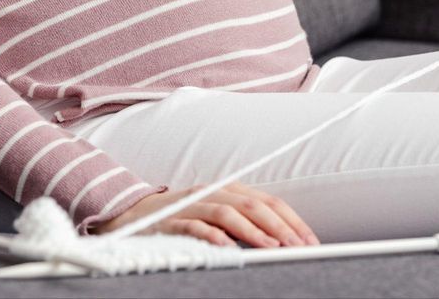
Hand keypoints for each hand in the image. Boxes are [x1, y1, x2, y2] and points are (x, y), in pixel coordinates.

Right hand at [90, 181, 320, 246]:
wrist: (129, 216)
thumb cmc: (180, 219)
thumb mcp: (215, 216)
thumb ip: (243, 222)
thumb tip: (281, 240)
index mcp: (227, 189)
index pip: (266, 200)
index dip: (291, 219)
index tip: (310, 241)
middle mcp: (211, 192)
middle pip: (251, 203)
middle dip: (279, 225)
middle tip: (299, 246)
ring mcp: (190, 205)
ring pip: (227, 212)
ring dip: (253, 231)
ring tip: (272, 247)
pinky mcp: (169, 221)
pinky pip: (193, 226)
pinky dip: (212, 236)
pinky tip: (228, 249)